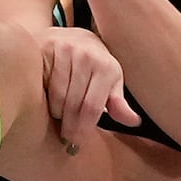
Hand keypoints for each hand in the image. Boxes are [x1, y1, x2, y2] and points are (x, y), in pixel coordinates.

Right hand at [39, 27, 140, 152]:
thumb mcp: (110, 81)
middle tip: (66, 140)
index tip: (78, 143)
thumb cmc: (94, 65)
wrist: (72, 36)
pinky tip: (49, 106)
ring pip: (59, 96)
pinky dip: (46, 100)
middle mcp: (88, 56)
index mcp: (107, 67)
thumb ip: (118, 103)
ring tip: (59, 122)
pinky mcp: (48, 48)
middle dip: (70, 127)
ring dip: (57, 115)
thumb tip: (134, 122)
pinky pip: (46, 84)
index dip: (84, 128)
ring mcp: (66, 51)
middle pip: (75, 104)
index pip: (93, 106)